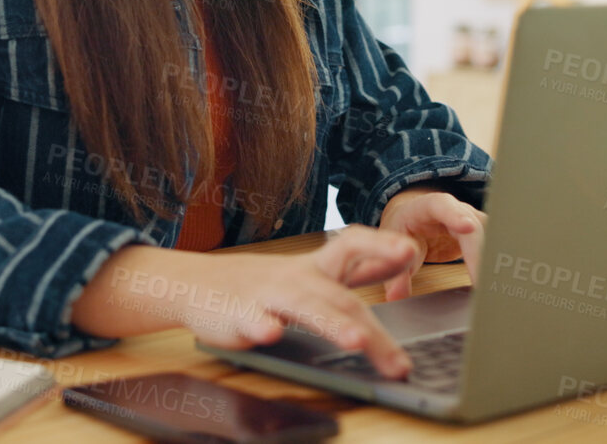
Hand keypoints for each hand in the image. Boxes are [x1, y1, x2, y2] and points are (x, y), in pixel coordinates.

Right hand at [94, 228, 422, 378]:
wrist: (196, 283)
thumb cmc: (264, 284)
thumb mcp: (313, 273)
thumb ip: (358, 268)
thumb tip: (407, 257)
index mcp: (316, 268)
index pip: (353, 244)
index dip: (381, 245)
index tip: (410, 251)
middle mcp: (297, 278)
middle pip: (341, 299)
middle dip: (374, 331)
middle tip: (399, 363)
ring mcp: (268, 295)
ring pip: (305, 307)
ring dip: (331, 324)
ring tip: (355, 341)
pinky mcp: (239, 314)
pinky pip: (252, 320)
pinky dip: (262, 327)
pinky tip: (270, 334)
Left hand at [376, 187, 486, 301]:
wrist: (414, 218)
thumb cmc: (403, 228)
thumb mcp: (391, 247)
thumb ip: (395, 272)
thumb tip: (397, 295)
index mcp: (426, 207)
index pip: (442, 205)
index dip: (455, 215)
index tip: (467, 227)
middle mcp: (454, 210)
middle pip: (474, 226)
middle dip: (480, 253)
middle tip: (481, 283)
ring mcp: (472, 220)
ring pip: (491, 235)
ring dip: (492, 261)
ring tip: (493, 288)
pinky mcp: (482, 235)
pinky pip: (493, 247)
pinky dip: (495, 266)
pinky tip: (497, 286)